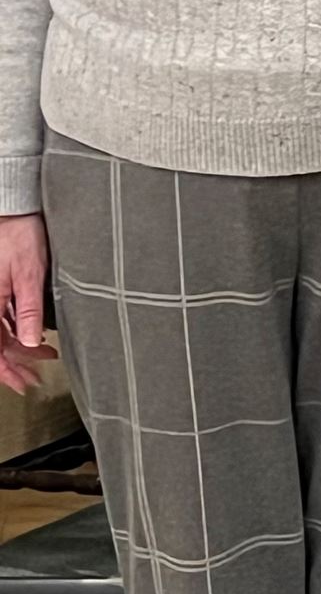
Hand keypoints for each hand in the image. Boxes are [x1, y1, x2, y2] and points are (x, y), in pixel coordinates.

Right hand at [0, 214, 58, 395]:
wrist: (15, 211)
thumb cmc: (20, 236)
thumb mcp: (28, 274)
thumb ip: (28, 309)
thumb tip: (28, 341)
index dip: (6, 370)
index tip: (22, 383)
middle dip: (14, 364)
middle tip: (34, 378)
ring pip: (0, 332)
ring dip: (18, 348)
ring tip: (43, 358)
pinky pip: (2, 318)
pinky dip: (17, 330)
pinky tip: (33, 336)